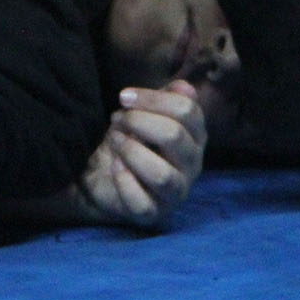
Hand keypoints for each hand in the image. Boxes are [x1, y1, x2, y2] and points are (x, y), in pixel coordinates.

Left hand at [71, 81, 207, 227]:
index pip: (187, 110)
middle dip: (139, 121)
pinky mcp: (153, 213)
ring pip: (162, 174)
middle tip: (117, 119)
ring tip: (115, 141)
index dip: (153, 98)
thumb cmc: (132, 139)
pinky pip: (142, 202)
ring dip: (131, 151)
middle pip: (174, 136)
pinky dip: (124, 180)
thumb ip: (166, 97)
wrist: (104, 173)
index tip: (124, 96)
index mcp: (195, 136)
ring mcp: (175, 192)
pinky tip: (114, 165)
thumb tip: (184, 87)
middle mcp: (192, 165)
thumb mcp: (148, 112)